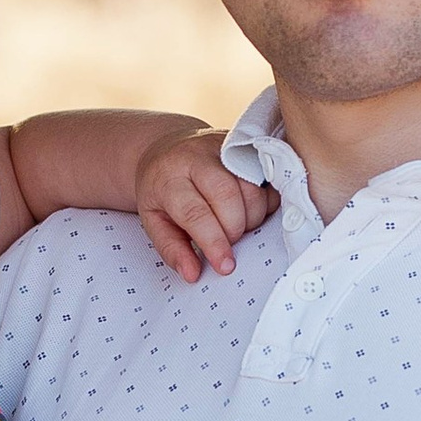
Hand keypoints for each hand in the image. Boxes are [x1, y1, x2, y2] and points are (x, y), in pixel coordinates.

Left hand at [135, 125, 276, 281]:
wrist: (166, 149)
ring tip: (238, 225)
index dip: (214, 242)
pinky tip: (253, 209)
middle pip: (228, 195)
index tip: (225, 266)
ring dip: (253, 217)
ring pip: (251, 186)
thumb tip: (193, 274)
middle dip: (235, 228)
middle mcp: (197, 157)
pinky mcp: (245, 146)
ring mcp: (224, 148)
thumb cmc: (161, 189)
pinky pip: (267, 176)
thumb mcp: (153, 220)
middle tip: (230, 241)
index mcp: (169, 178)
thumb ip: (172, 249)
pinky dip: (266, 200)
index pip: (195, 212)